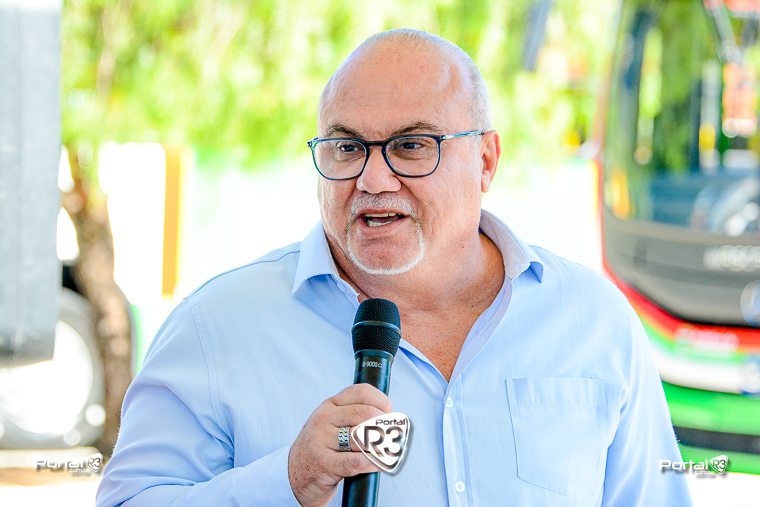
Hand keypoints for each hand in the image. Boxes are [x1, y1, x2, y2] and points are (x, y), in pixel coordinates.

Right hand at [287, 383, 391, 506]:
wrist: (293, 474)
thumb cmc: (321, 447)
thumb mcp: (332, 423)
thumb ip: (354, 414)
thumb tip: (390, 416)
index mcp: (329, 405)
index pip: (361, 392)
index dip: (382, 401)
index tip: (390, 413)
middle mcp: (324, 419)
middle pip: (365, 414)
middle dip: (385, 425)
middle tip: (393, 435)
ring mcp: (321, 440)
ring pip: (362, 438)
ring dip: (382, 446)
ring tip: (388, 451)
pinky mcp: (323, 463)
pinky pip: (356, 461)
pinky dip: (373, 463)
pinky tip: (378, 463)